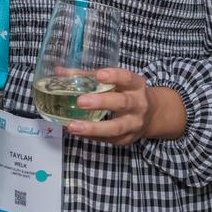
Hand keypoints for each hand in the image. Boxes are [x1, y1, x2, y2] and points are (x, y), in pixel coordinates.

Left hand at [64, 68, 179, 145]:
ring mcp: (134, 124)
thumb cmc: (126, 93)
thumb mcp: (116, 82)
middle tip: (80, 101)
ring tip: (72, 126)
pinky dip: (91, 136)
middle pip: (122, 103)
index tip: (99, 75)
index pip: (127, 78)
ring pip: (115, 128)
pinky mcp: (126, 139)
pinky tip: (77, 132)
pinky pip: (108, 139)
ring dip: (93, 128)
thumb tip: (60, 72)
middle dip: (101, 102)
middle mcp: (138, 104)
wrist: (151, 115)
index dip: (114, 76)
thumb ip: (89, 77)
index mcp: (136, 85)